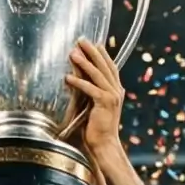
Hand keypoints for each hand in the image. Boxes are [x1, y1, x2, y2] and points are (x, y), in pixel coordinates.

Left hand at [66, 40, 124, 155]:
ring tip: (72, 53)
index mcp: (116, 90)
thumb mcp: (94, 105)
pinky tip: (67, 77)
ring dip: (84, 63)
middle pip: (104, 65)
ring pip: (97, 74)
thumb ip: (91, 92)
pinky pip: (90, 89)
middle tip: (81, 40)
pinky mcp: (105, 104)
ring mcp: (112, 97)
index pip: (110, 66)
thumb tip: (79, 78)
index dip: (101, 53)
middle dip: (92, 51)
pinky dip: (79, 82)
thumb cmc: (97, 128)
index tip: (92, 42)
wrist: (104, 144)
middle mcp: (116, 91)